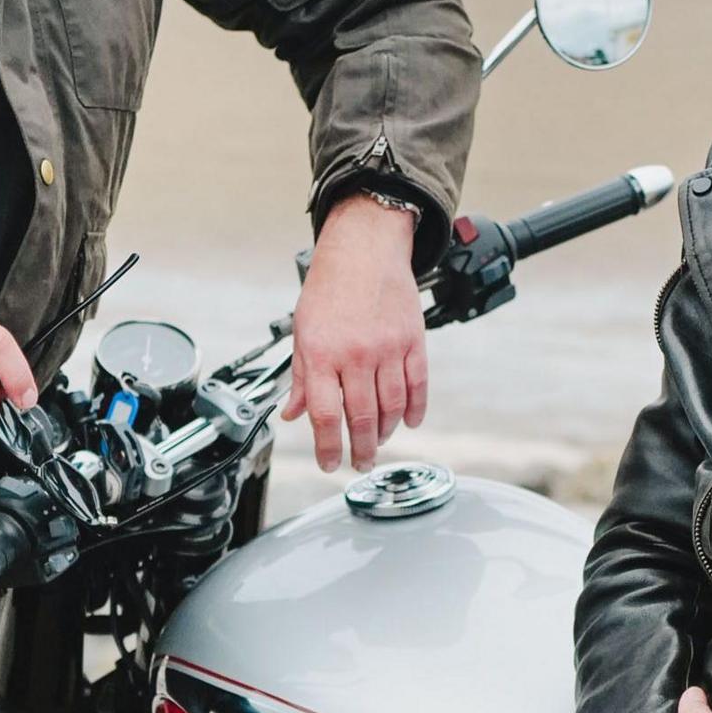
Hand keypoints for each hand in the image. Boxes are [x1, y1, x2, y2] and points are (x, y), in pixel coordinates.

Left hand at [286, 194, 427, 471]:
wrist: (364, 249)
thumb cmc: (330, 287)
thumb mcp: (303, 331)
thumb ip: (302, 377)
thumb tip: (293, 413)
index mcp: (322, 354)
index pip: (325, 415)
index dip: (327, 447)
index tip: (329, 463)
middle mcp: (355, 354)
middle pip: (362, 417)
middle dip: (361, 448)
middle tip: (360, 463)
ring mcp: (387, 348)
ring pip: (392, 406)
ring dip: (386, 432)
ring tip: (379, 442)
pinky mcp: (412, 340)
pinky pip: (418, 384)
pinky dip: (415, 408)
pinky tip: (409, 421)